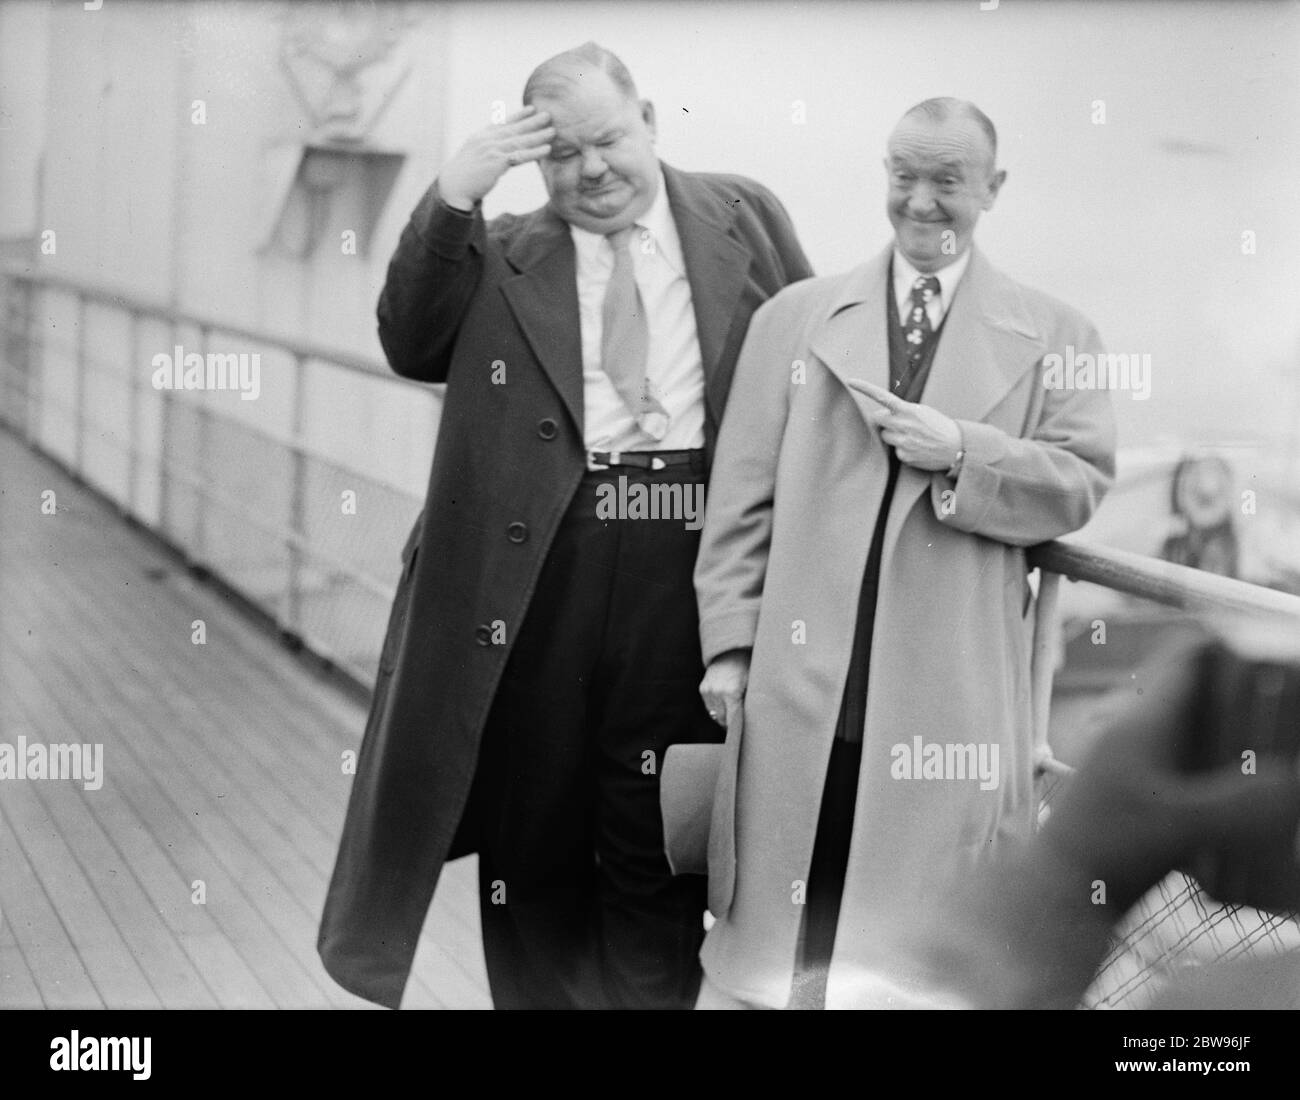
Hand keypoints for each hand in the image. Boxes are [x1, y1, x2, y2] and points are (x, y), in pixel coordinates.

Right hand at [437, 106, 554, 210]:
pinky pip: (520, 155)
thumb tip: (498, 156)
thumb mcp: (473, 158)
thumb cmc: (463, 177)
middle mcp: (487, 139)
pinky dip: (535, 152)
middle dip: (532, 121)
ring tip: (552, 131)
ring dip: (538, 135)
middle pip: (514, 128)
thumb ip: (486, 152)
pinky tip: (547, 149)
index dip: (518, 115)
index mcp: (480, 137)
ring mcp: (492, 149)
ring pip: (520, 140)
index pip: (502, 123)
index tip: (531, 108)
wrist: (453, 187)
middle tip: (548, 115)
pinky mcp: (497, 162)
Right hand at [699, 649, 750, 727]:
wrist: (731, 651)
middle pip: (722, 720)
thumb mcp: (752, 685)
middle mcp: (717, 692)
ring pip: (714, 715)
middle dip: (730, 724)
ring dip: (723, 716)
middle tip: (740, 726)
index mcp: (731, 692)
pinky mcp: (703, 689)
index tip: (741, 735)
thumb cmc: (747, 668)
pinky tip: (725, 704)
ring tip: (733, 715)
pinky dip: (717, 708)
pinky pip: (709, 707)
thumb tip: (750, 722)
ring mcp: (708, 691)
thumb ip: (750, 703)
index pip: (732, 721)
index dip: (736, 729)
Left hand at [848, 378, 962, 471]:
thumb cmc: (938, 426)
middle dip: (884, 420)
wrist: (957, 447)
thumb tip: (882, 417)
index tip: (850, 381)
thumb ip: (902, 411)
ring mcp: (903, 442)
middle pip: (877, 419)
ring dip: (893, 435)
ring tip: (912, 436)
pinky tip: (917, 448)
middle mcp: (903, 425)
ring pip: (884, 436)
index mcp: (908, 410)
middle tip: (899, 422)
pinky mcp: (904, 456)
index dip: (865, 388)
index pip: (882, 396)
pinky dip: (902, 449)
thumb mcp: (923, 411)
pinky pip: (894, 451)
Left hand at [1042, 640, 1299, 914]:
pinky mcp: (1151, 800)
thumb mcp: (1176, 826)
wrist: (1061, 894)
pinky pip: (1199, 772)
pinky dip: (1228, 775)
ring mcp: (1145, 767)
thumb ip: (1236, 805)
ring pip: (1203, 735)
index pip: (1187, 659)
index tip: (1269, 642)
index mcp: (1143, 722)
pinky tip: (1260, 796)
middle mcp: (1142, 736)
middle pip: (1205, 695)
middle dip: (1250, 696)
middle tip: (1289, 703)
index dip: (1229, 642)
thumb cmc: (1104, 851)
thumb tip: (1293, 782)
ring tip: (1283, 751)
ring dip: (1242, 738)